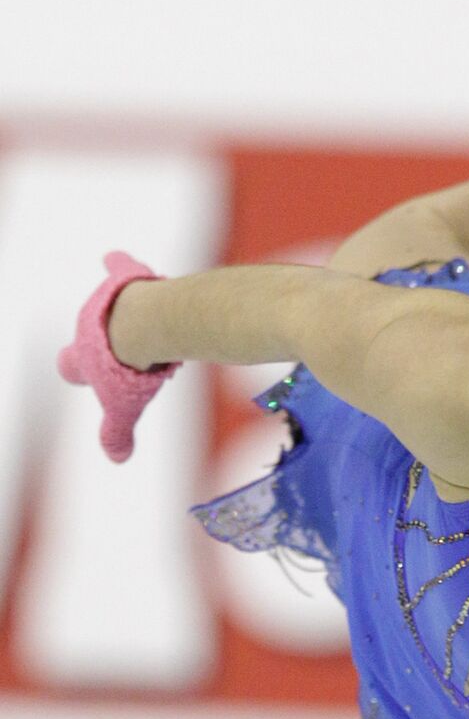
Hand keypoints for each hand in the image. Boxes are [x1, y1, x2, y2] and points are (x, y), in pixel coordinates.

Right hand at [57, 251, 181, 462]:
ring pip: (112, 308)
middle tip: (128, 354)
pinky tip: (115, 258)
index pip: (71, 366)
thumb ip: (117, 434)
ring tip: (148, 325)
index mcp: (82, 357)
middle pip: (92, 336)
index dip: (80, 371)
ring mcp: (106, 303)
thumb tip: (118, 460)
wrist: (146, 327)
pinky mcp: (125, 281)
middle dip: (106, 344)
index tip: (87, 374)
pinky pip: (120, 269)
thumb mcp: (123, 409)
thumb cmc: (130, 370)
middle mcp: (87, 326)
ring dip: (125, 315)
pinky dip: (119, 265)